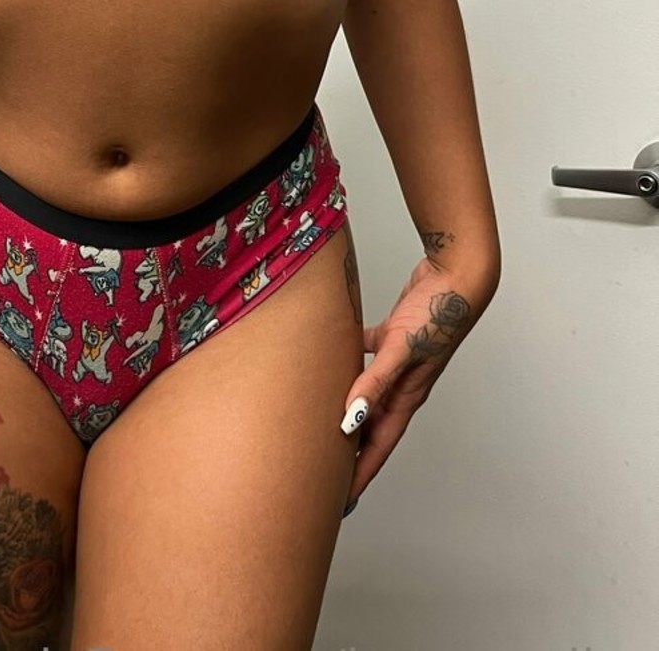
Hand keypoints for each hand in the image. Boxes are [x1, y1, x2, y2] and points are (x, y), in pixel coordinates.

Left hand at [341, 252, 499, 506]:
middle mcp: (404, 385)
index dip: (360, 474)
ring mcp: (400, 361)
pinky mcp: (394, 336)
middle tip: (324, 474)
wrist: (456, 277)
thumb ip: (375, 382)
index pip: (379, 446)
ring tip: (325, 422)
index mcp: (408, 397)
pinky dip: (351, 358)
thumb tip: (351, 418)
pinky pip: (367, 353)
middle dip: (352, 453)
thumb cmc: (436, 315)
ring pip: (369, 394)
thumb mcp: (400, 350)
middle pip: (373, 427)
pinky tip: (331, 354)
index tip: (341, 503)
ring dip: (350, 410)